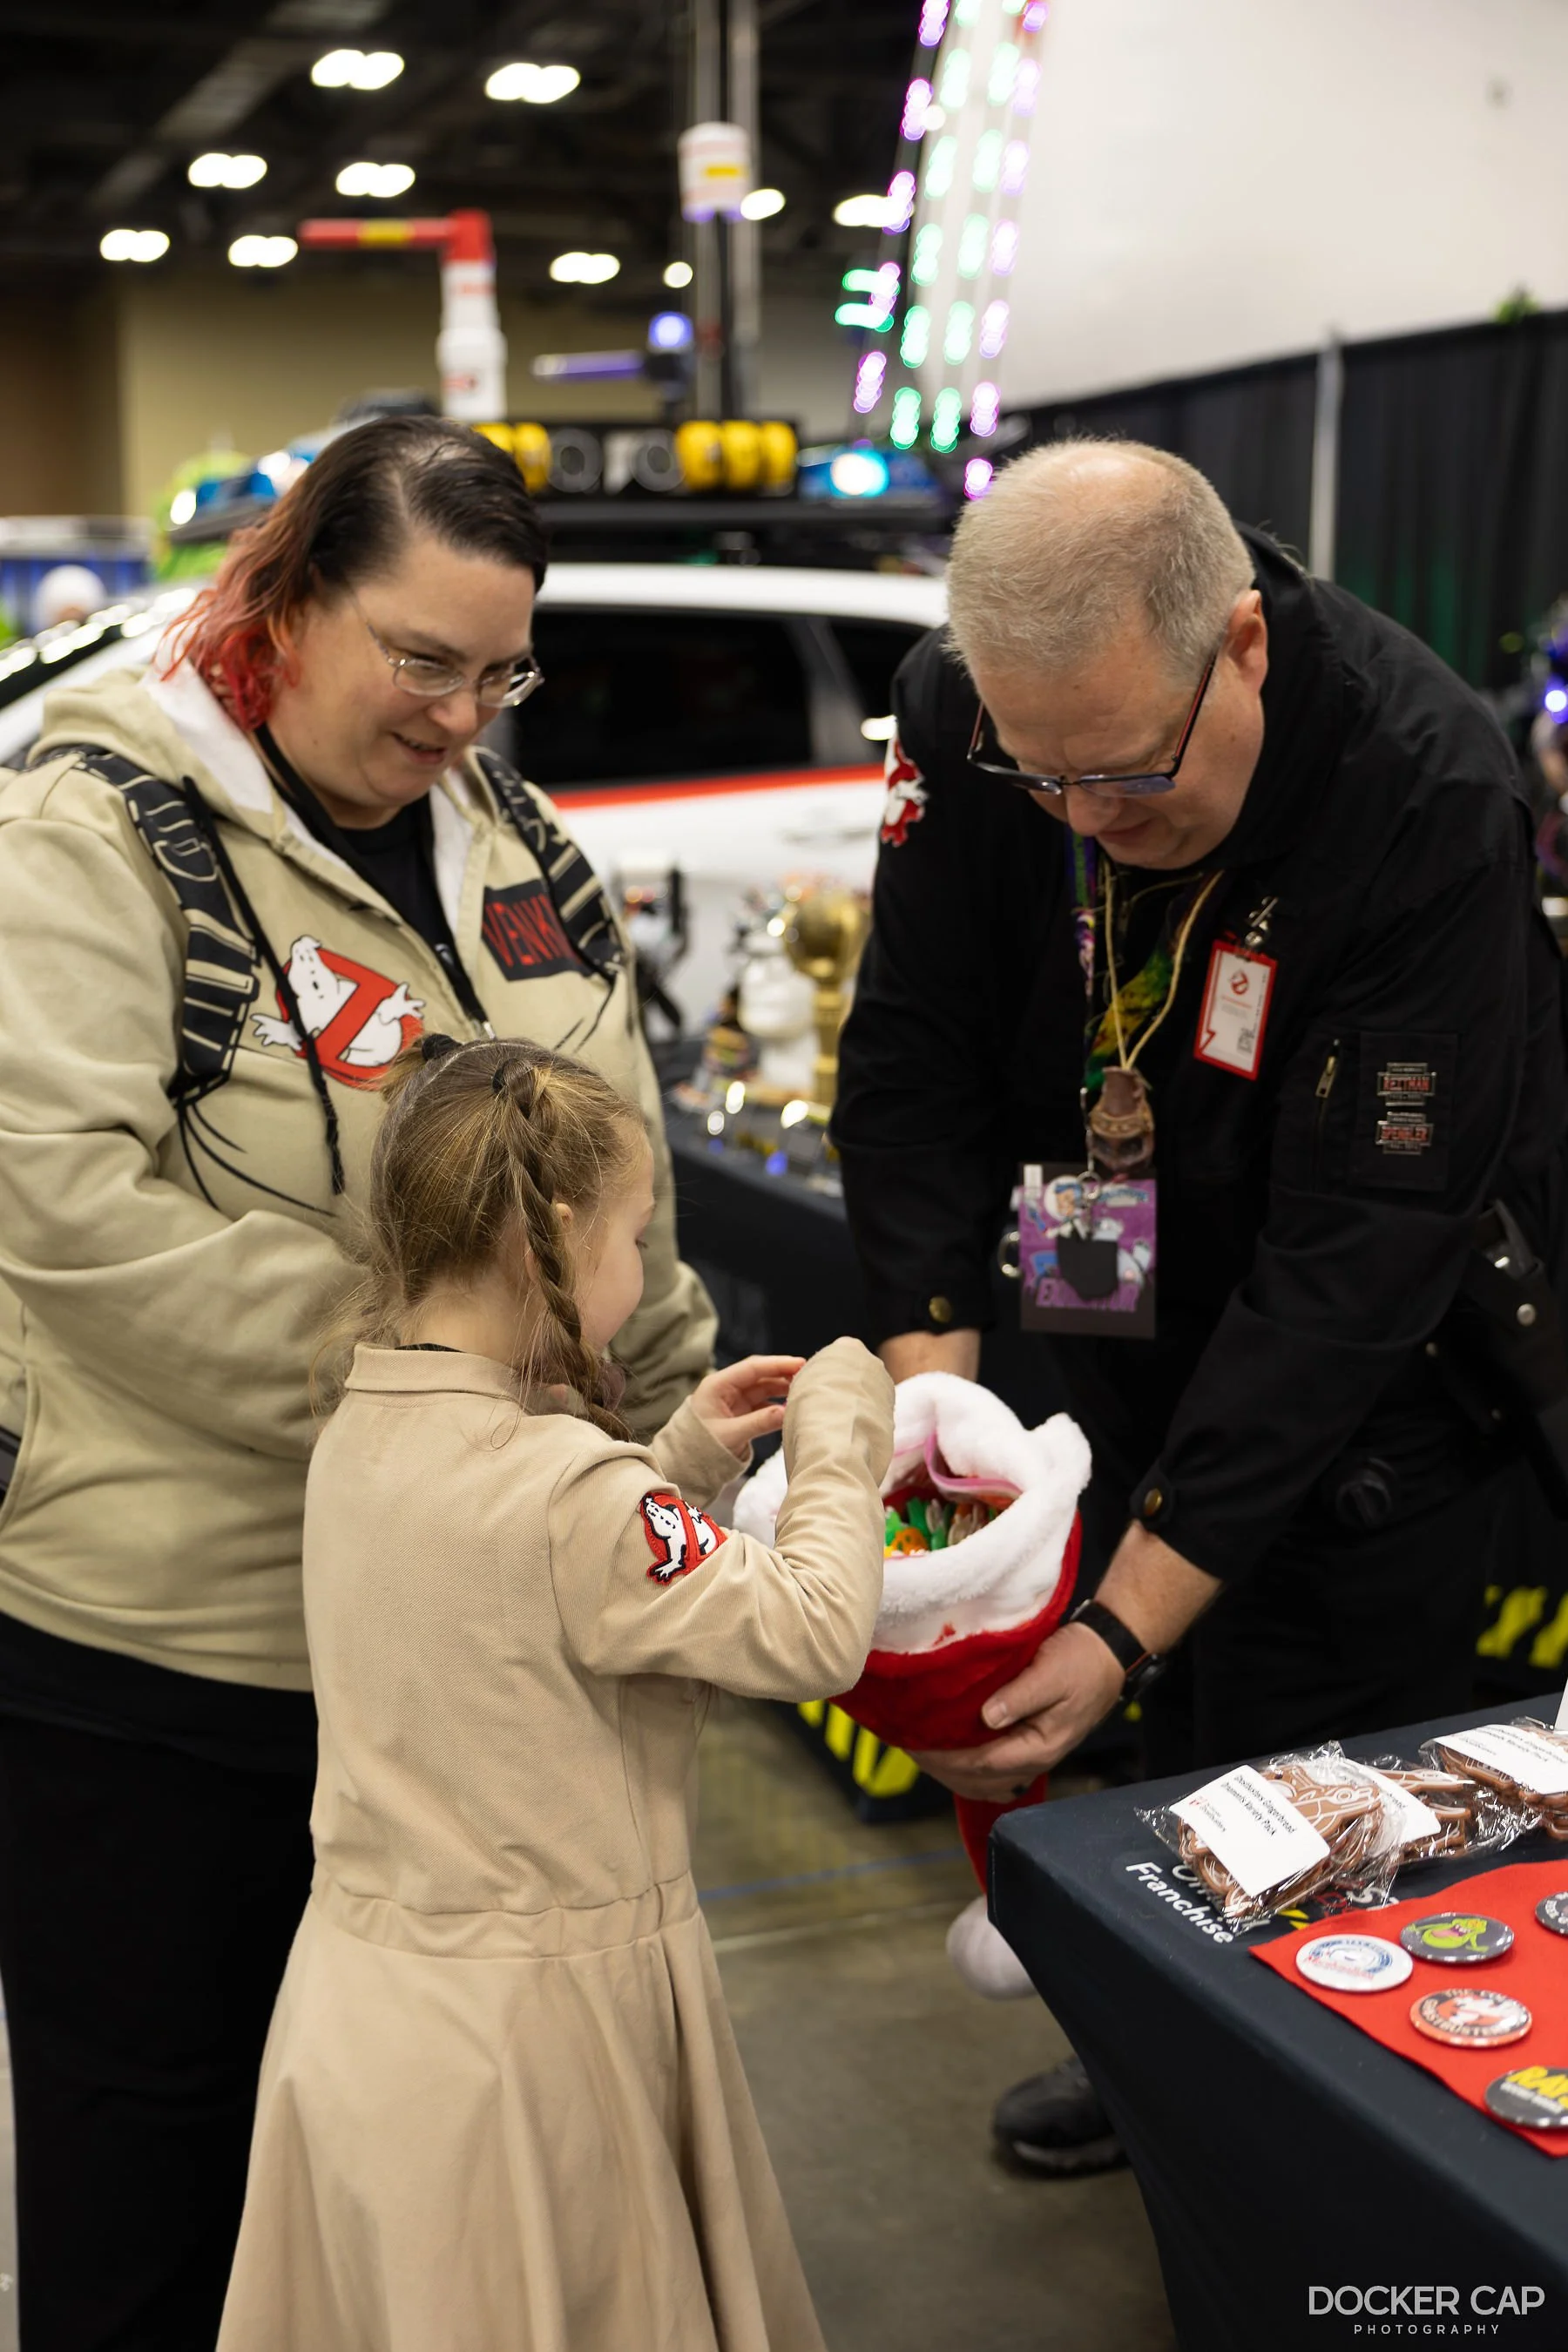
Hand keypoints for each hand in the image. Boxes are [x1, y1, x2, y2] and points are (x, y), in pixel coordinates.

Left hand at [688, 1355, 805, 1459]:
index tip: (800, 1363)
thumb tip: (787, 1412)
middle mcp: (725, 1390)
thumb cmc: (699, 1448)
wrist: (684, 1468)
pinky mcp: (738, 1416)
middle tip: (807, 1375)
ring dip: (781, 1390)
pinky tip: (790, 1409)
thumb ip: (759, 1422)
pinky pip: (761, 1406)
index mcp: (717, 1386)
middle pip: (759, 1376)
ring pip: (762, 1390)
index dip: (777, 1364)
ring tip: (802, 1391)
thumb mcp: (730, 1435)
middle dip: (782, 1375)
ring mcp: (733, 1403)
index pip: (752, 1368)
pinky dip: (776, 1407)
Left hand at [908, 1624, 1126, 1799]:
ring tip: (922, 1752)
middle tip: (909, 1748)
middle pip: (980, 1780)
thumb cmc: (1080, 1661)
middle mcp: (1035, 1758)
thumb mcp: (1051, 1673)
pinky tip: (949, 1752)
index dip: (948, 1758)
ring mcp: (1031, 1753)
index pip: (984, 1764)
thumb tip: (987, 1717)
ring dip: (953, 1770)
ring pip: (985, 1779)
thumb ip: (1020, 1697)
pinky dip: (968, 1765)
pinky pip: (992, 1767)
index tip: (917, 1745)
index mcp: (1041, 1746)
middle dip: (943, 1768)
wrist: (1107, 1654)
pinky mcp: (1027, 1742)